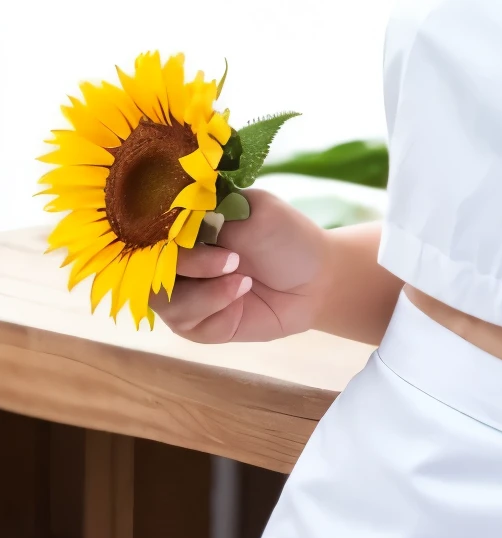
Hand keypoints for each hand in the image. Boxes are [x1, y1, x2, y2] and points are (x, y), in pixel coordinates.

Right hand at [148, 187, 329, 343]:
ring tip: (243, 280)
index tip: (195, 233)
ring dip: (205, 292)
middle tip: (232, 260)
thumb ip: (214, 214)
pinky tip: (243, 298)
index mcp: (183, 226)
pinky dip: (218, 310)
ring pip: (165, 302)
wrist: (316, 280)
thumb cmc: (287, 238)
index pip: (147, 229)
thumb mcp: (256, 212)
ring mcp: (186, 294)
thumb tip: (179, 219)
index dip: (160, 234)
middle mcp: (177, 260)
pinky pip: (190, 324)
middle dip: (188, 264)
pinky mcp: (200, 325)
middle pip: (148, 270)